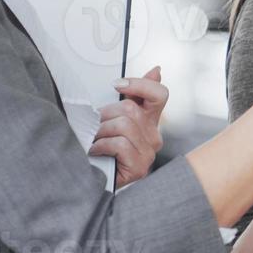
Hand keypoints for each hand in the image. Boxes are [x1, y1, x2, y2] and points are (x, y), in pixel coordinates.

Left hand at [93, 66, 167, 188]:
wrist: (95, 182)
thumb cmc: (103, 149)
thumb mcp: (115, 117)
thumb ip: (134, 95)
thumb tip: (157, 70)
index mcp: (150, 120)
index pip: (159, 94)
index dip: (140, 85)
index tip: (117, 85)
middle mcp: (153, 135)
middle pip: (131, 109)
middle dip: (105, 114)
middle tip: (93, 124)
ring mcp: (148, 152)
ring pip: (124, 126)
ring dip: (101, 131)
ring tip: (93, 139)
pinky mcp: (140, 167)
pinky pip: (120, 144)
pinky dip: (102, 145)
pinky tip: (96, 151)